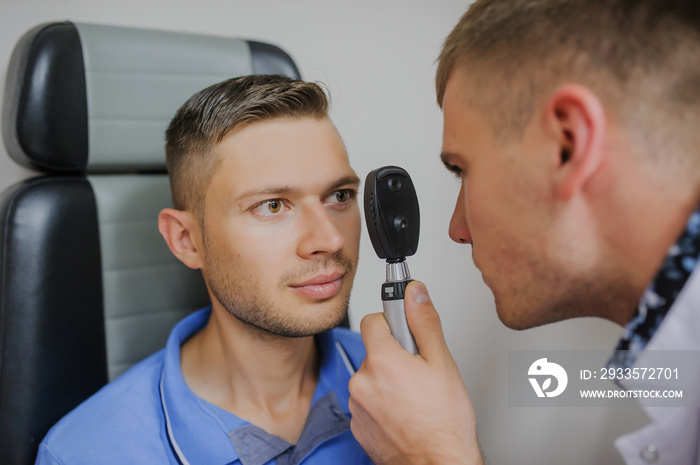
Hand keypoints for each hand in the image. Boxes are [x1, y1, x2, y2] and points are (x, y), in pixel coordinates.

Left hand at [348, 281, 481, 464]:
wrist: (437, 464)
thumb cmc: (444, 422)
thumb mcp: (442, 362)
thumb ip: (424, 322)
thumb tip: (414, 292)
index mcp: (381, 360)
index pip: (373, 319)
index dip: (393, 323)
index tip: (406, 331)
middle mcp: (362, 381)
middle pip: (373, 350)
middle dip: (394, 355)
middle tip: (419, 371)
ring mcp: (357, 405)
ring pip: (370, 377)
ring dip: (387, 380)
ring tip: (414, 396)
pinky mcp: (357, 424)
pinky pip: (367, 400)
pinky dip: (382, 402)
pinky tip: (404, 411)